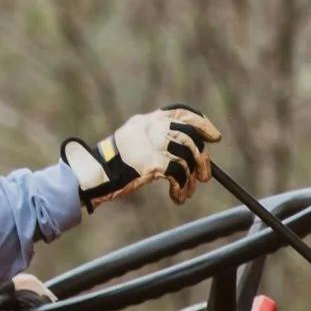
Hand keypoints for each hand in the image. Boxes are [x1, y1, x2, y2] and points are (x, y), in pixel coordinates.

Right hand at [64, 106, 218, 209]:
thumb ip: (156, 138)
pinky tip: (177, 197)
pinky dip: (181, 188)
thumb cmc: (113, 162)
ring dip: (191, 177)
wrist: (95, 173)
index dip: (202, 124)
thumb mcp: (135, 140)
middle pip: (190, 136)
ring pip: (187, 156)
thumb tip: (189, 151)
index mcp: (148, 120)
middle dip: (202, 158)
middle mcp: (152, 127)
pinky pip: (178, 174)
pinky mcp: (152, 162)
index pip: (182, 113)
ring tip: (188, 190)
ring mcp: (152, 143)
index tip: (215, 137)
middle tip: (204, 176)